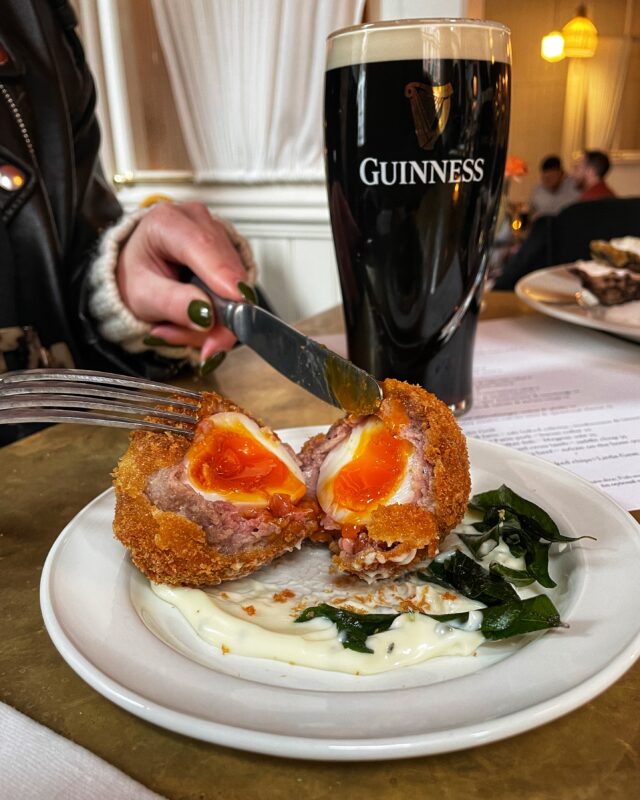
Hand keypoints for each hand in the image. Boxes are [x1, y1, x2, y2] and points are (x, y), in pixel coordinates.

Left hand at [116, 202, 247, 360]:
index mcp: (167, 222)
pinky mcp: (230, 251)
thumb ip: (172, 304)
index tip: (238, 304)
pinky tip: (201, 316)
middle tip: (209, 346)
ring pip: (236, 280)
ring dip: (220, 317)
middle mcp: (197, 220)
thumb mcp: (142, 296)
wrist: (138, 269)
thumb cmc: (137, 275)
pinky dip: (224, 311)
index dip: (223, 275)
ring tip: (187, 328)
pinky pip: (239, 286)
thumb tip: (205, 315)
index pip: (202, 246)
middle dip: (223, 313)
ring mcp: (217, 233)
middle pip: (225, 267)